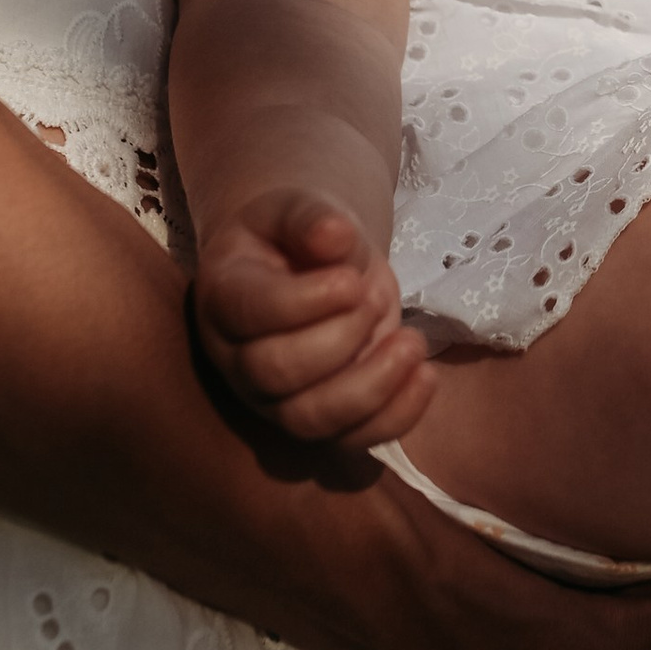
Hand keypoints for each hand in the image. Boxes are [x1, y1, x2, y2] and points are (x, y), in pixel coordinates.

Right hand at [192, 186, 436, 450]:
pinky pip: (352, 441)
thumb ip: (311, 217)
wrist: (314, 264)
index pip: (250, 315)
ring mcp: (275, 399)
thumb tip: (334, 234)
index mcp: (224, 298)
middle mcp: (238, 358)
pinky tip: (426, 375)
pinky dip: (396, 416)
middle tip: (373, 298)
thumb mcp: (300, 208)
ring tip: (411, 342)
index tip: (351, 279)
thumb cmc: (300, 235)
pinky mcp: (320, 420)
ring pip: (310, 421)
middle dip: (340, 338)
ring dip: (372, 386)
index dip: (306, 302)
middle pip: (274, 373)